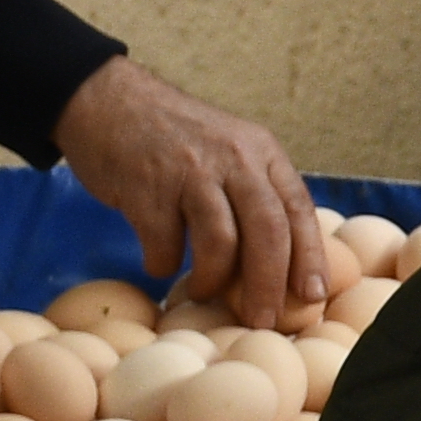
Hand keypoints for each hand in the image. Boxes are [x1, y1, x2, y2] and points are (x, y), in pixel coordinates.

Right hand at [52, 57, 337, 329]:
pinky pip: (164, 244)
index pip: (298, 209)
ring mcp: (189, 172)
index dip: (309, 255)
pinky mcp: (146, 188)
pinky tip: (158, 264)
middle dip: (269, 283)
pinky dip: (162, 264)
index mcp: (261, 152)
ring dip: (212, 280)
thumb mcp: (230, 148)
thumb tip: (279, 263)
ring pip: (220, 243)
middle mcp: (233, 159)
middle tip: (263, 320)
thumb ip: (254, 192)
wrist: (107, 100)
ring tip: (202, 292)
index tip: (313, 295)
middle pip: (267, 231)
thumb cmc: (174, 139)